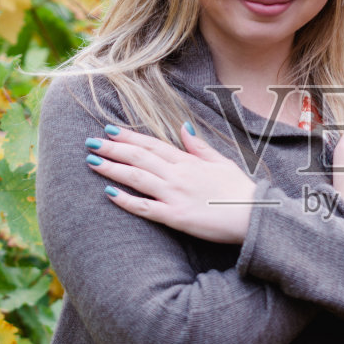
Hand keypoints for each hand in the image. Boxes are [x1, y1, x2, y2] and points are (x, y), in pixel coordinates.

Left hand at [85, 122, 257, 244]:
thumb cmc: (239, 190)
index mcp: (188, 161)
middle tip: (90, 142)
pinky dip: (126, 201)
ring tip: (92, 162)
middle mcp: (177, 175)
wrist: (254, 215)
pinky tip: (109, 194)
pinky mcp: (176, 217)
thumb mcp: (221, 161)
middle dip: (112, 148)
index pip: (152, 144)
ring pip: (137, 178)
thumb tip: (183, 126)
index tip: (109, 130)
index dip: (129, 136)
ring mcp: (175, 195)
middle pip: (139, 157)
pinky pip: (146, 208)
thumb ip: (199, 146)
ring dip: (112, 169)